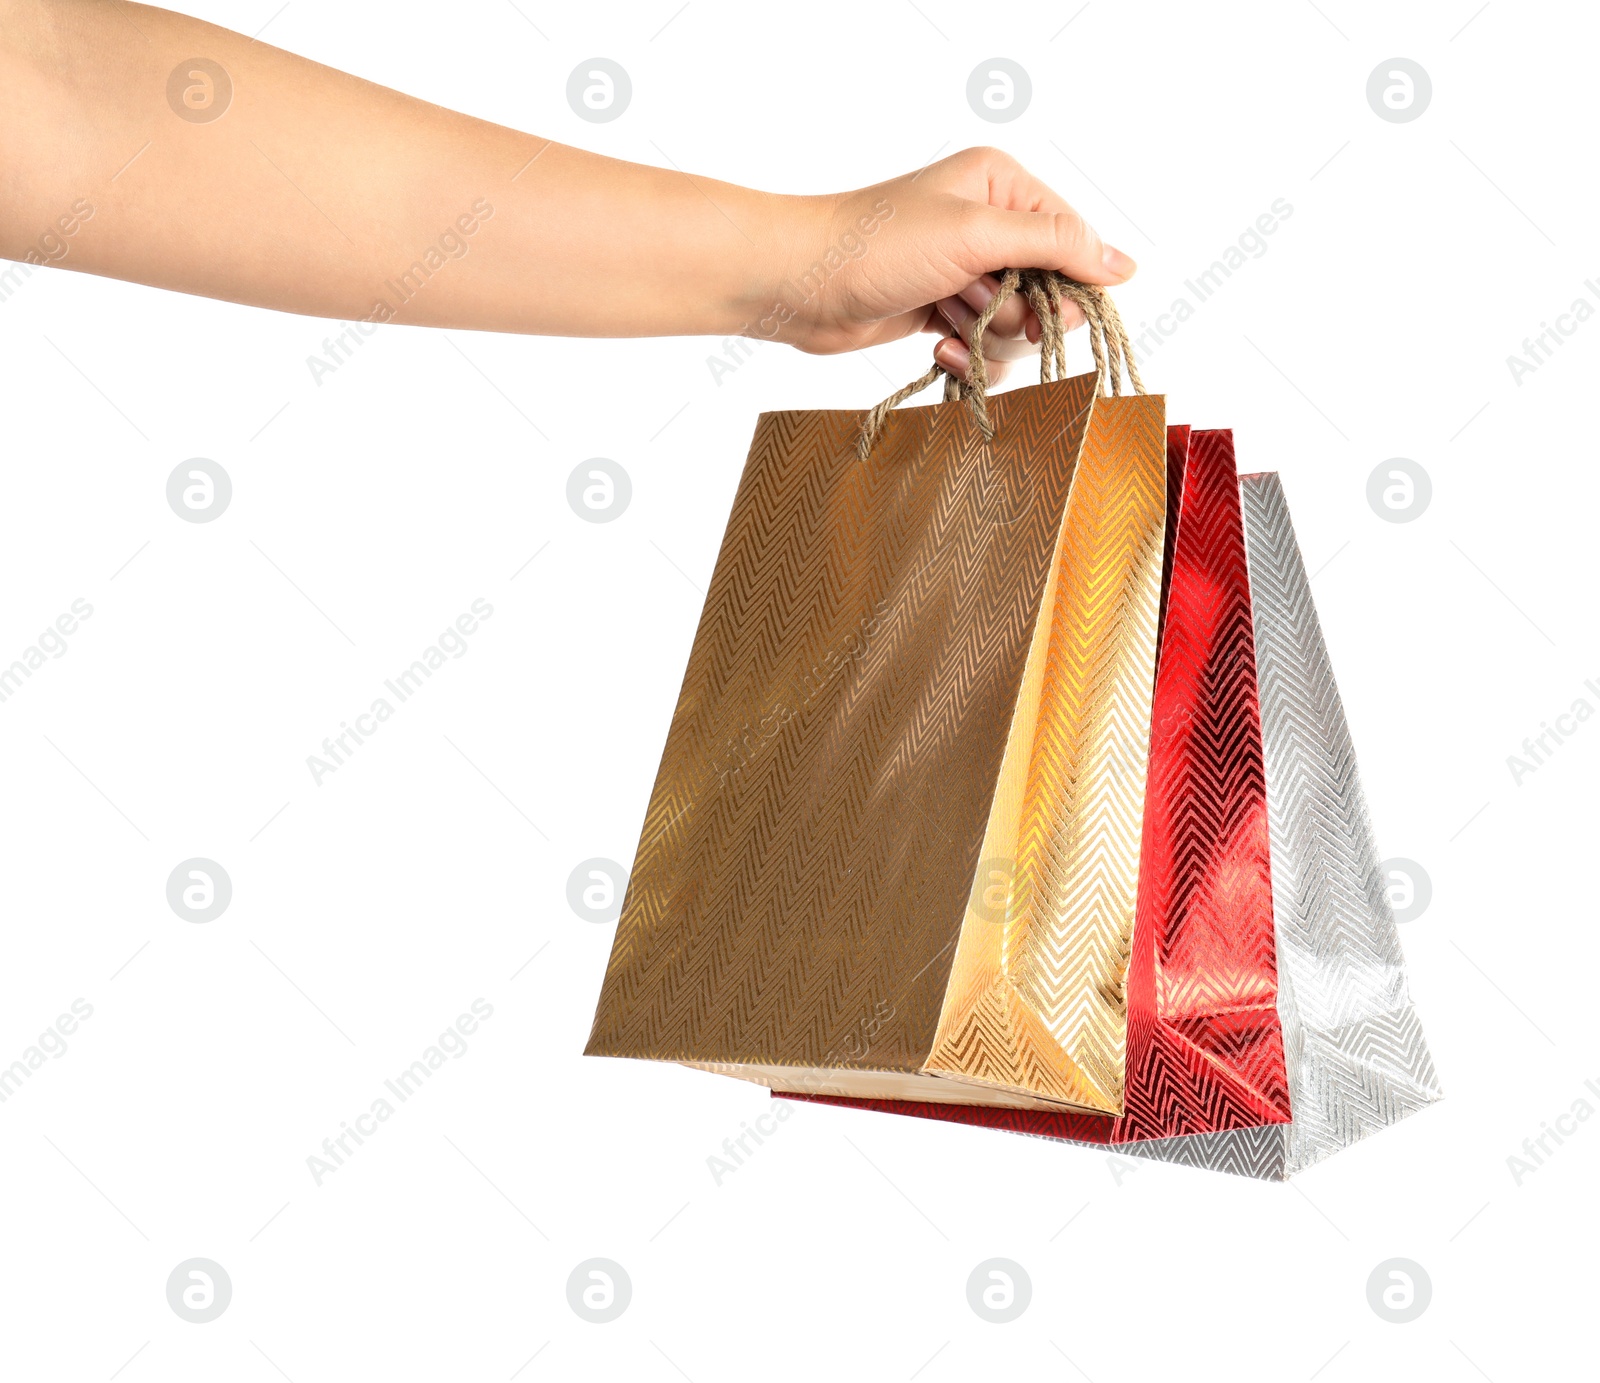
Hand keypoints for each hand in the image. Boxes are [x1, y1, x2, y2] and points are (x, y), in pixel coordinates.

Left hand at [766, 147, 1136, 384]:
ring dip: (986, 338)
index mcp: (1004, 186)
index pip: (1073, 240)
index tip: (1048, 309)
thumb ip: (1054, 245)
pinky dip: (967, 357)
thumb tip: (1123, 265)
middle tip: (979, 308)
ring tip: (944, 321)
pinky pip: (985, 348)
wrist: (800, 285)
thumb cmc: (877, 245)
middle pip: (1050, 291)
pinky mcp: (943, 310)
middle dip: (1019, 315)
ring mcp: (966, 272)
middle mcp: (990, 224)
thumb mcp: (976, 234)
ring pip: (1018, 328)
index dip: (1069, 284)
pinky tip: (936, 346)